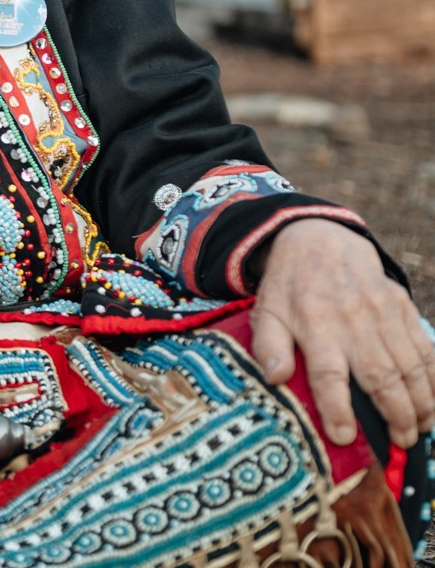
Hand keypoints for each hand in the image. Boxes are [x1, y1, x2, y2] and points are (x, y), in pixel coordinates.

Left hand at [250, 218, 434, 449]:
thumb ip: (268, 346)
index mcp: (314, 324)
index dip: (336, 408)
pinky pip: (425, 347)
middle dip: (395, 414)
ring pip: (410, 366)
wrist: (320, 241)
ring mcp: (382, 313)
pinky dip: (434, 377)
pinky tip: (433, 400)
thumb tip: (274, 378)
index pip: (327, 374)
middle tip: (400, 442)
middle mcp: (352, 320)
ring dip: (420, 402)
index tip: (343, 436)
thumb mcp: (266, 312)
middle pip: (380, 375)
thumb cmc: (291, 287)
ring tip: (419, 429)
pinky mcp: (402, 307)